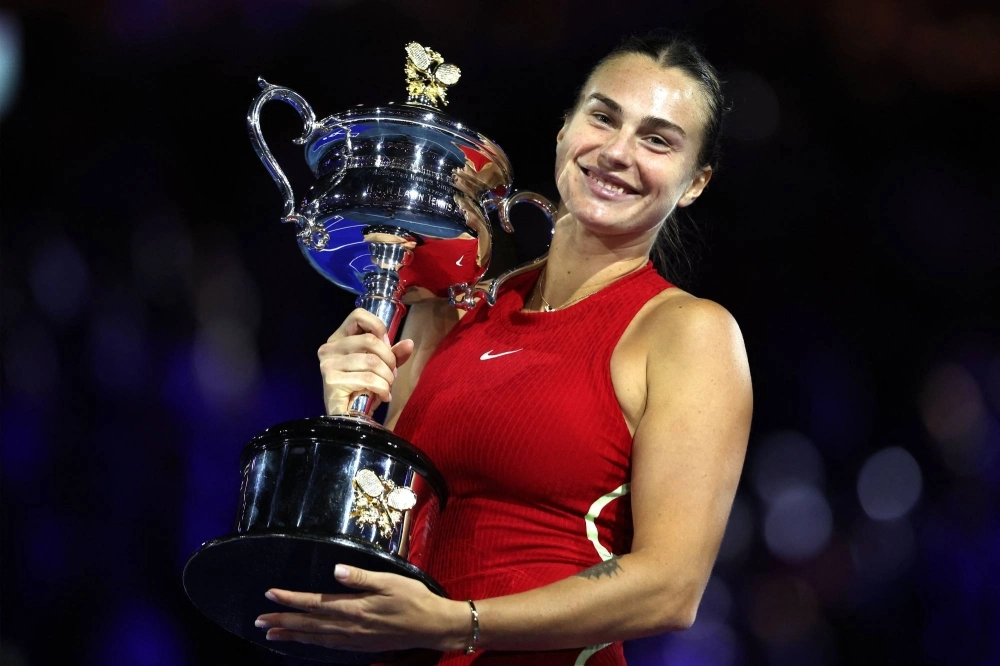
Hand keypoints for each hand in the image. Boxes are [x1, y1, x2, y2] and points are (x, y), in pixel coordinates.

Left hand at [256, 564, 469, 651]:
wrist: (432, 626)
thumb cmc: (414, 598)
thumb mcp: (390, 581)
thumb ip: (361, 577)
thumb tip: (336, 570)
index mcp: (355, 608)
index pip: (314, 604)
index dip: (290, 600)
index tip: (270, 594)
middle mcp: (349, 627)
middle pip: (309, 624)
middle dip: (282, 620)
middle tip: (258, 620)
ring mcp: (354, 639)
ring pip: (315, 638)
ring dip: (292, 634)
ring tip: (271, 633)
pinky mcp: (360, 646)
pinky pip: (328, 646)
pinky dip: (311, 643)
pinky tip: (304, 640)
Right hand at [318, 309, 414, 414]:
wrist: (349, 419)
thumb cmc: (363, 390)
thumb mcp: (381, 368)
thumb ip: (394, 354)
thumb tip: (409, 343)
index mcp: (338, 339)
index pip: (358, 315)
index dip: (378, 327)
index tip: (387, 346)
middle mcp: (329, 348)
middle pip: (370, 340)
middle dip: (389, 359)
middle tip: (392, 374)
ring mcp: (328, 364)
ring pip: (372, 361)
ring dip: (387, 377)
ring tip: (387, 387)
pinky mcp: (331, 381)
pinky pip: (368, 379)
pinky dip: (382, 389)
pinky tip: (382, 396)